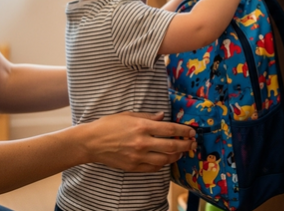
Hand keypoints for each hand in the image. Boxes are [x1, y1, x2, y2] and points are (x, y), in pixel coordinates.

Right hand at [78, 111, 195, 172]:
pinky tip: (165, 159)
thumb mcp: (129, 115)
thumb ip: (148, 116)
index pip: (170, 129)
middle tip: (193, 144)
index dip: (184, 131)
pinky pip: (153, 167)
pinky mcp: (133, 166)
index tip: (192, 132)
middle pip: (171, 146)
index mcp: (142, 126)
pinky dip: (162, 164)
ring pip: (165, 159)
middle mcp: (142, 142)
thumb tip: (163, 116)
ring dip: (176, 156)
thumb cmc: (109, 125)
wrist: (91, 142)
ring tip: (181, 152)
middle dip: (185, 145)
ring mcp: (138, 156)